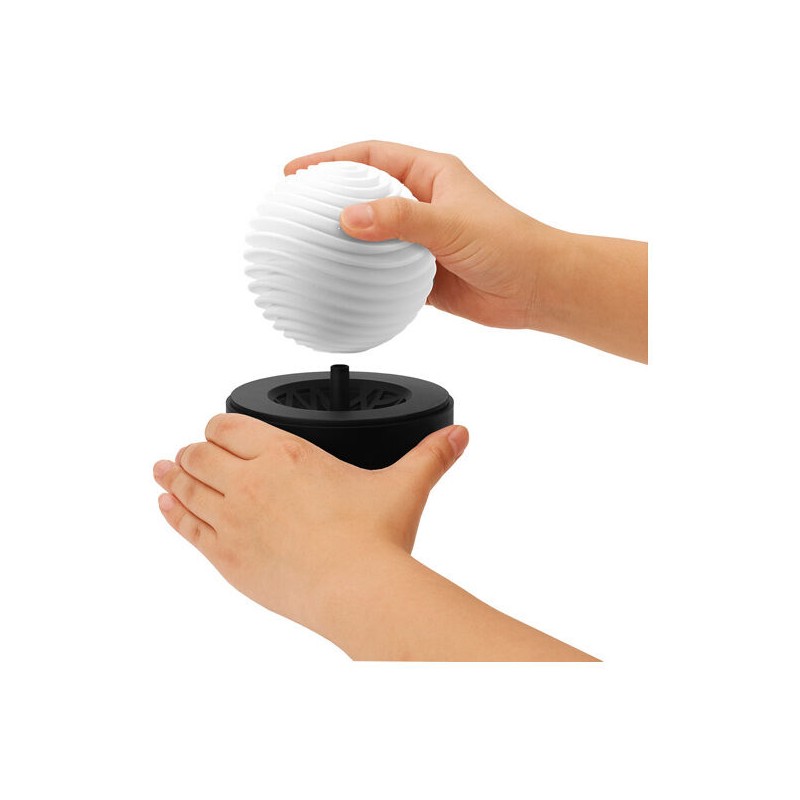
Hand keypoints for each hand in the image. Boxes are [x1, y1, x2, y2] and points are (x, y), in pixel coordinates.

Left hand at [153, 413, 467, 639]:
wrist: (357, 591)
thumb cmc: (376, 539)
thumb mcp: (405, 487)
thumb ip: (431, 456)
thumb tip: (460, 435)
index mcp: (286, 456)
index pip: (230, 425)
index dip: (221, 424)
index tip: (222, 429)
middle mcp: (251, 482)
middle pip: (200, 453)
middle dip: (196, 450)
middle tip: (194, 451)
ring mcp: (233, 520)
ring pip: (186, 487)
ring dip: (173, 474)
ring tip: (162, 468)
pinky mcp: (226, 557)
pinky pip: (186, 527)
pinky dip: (171, 512)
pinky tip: (164, 504)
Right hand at [285, 141, 556, 329]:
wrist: (537, 288)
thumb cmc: (511, 243)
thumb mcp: (451, 223)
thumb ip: (400, 219)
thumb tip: (350, 217)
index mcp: (431, 174)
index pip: (371, 157)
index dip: (332, 159)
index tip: (298, 171)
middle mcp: (424, 203)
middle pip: (366, 194)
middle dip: (331, 199)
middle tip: (295, 209)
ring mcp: (422, 240)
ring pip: (373, 236)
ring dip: (345, 242)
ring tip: (308, 247)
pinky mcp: (424, 273)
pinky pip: (384, 272)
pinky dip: (364, 276)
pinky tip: (342, 282)